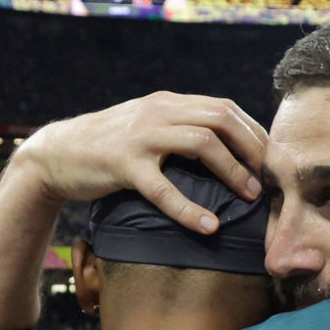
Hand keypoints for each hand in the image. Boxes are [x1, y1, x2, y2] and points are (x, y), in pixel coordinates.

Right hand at [13, 92, 265, 233]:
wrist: (56, 153)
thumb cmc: (108, 147)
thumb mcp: (148, 128)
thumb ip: (180, 130)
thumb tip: (226, 148)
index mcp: (168, 103)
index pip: (225, 108)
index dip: (255, 133)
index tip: (273, 160)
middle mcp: (158, 112)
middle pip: (222, 119)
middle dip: (254, 148)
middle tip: (271, 178)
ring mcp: (141, 136)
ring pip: (202, 143)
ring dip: (233, 170)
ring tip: (250, 196)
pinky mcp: (122, 164)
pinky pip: (163, 188)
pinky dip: (189, 208)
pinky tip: (208, 226)